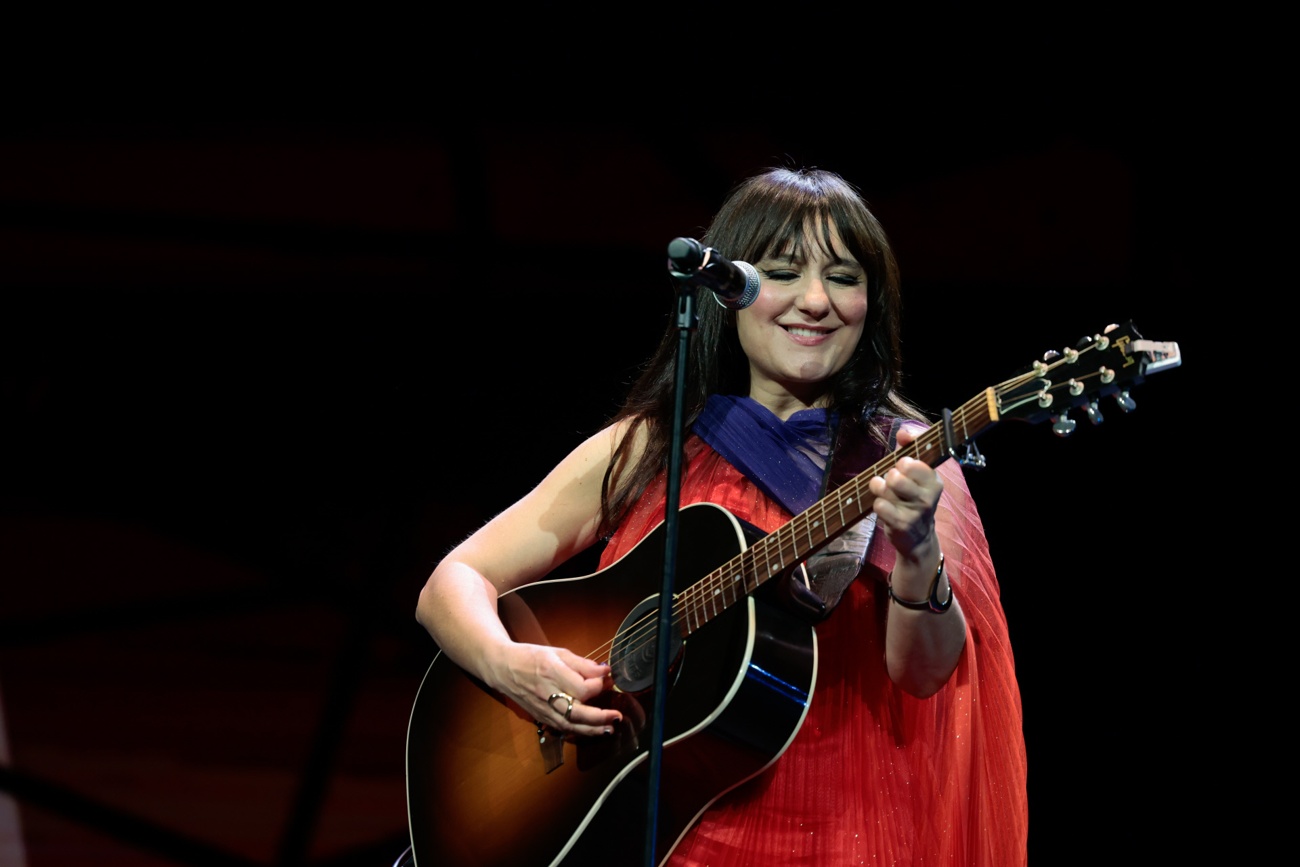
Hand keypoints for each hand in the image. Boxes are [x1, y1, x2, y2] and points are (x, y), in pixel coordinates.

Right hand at [489, 642, 622, 735]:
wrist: (502, 667)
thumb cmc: (530, 656)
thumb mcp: (557, 652)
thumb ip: (582, 663)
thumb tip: (604, 671)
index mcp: (551, 672)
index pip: (582, 687)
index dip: (599, 685)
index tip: (607, 678)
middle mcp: (547, 693)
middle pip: (577, 711)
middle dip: (600, 716)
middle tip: (617, 715)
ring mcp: (542, 708)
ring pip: (570, 724)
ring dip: (592, 729)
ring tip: (610, 728)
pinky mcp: (540, 716)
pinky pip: (562, 727)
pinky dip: (578, 730)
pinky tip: (591, 729)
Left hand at [866, 425, 943, 561]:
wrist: (917, 537)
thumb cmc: (912, 497)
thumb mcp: (915, 473)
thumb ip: (909, 447)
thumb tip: (904, 431)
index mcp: (934, 479)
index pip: (913, 460)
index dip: (902, 462)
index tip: (903, 468)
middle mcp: (929, 495)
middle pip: (896, 474)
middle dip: (889, 476)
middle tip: (893, 483)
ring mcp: (916, 512)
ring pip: (886, 488)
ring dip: (880, 489)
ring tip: (887, 494)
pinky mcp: (903, 525)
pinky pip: (879, 505)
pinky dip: (877, 505)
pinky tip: (886, 509)